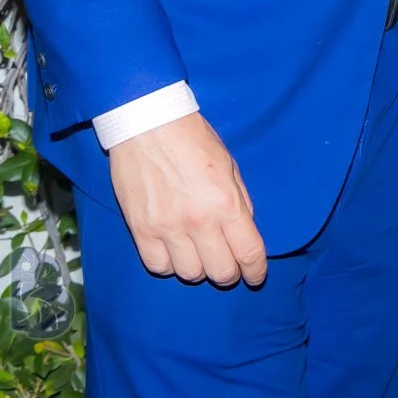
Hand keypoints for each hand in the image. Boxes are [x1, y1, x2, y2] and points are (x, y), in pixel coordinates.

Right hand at [108, 112, 266, 286]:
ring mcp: (167, 228)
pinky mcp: (140, 230)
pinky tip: (174, 249)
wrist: (147, 122)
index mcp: (226, 202)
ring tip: (199, 252)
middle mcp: (198, 221)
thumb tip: (244, 230)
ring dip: (199, 268)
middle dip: (230, 272)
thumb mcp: (229, 164)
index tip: (255, 275)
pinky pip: (158, 266)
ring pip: (190, 274)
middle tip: (228, 263)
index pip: (249, 253)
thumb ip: (240, 200)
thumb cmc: (192, 137)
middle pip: (221, 272)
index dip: (256, 271)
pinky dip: (169, 264)